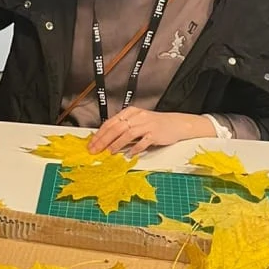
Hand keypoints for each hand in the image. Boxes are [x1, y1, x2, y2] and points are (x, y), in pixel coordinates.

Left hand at [88, 107, 213, 155]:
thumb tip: (106, 140)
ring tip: (109, 153)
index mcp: (130, 112)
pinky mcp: (155, 133)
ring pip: (127, 134)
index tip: (91, 144)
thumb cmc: (155, 124)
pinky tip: (128, 155)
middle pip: (116, 128)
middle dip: (103, 140)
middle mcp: (137, 116)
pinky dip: (135, 149)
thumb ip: (123, 128)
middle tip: (95, 150)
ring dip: (116, 144)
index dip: (99, 134)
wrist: (176, 124)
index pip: (111, 123)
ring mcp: (146, 124)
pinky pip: (142, 142)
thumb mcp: (137, 121)